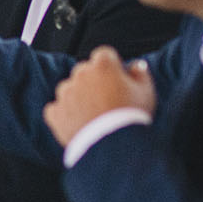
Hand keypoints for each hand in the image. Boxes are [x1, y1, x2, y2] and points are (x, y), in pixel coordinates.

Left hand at [42, 48, 156, 147]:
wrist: (113, 147)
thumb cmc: (131, 118)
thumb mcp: (146, 93)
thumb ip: (141, 74)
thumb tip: (137, 66)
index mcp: (103, 65)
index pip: (105, 55)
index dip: (112, 67)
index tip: (118, 80)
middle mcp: (81, 74)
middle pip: (85, 71)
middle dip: (94, 82)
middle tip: (108, 101)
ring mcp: (66, 93)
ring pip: (70, 89)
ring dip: (79, 98)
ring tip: (94, 116)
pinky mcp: (56, 112)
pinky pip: (57, 109)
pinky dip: (65, 115)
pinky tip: (79, 124)